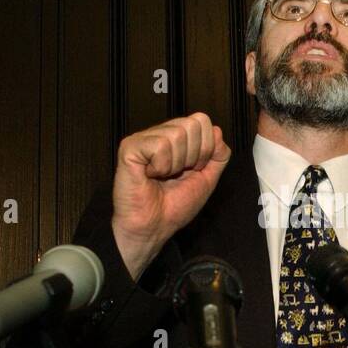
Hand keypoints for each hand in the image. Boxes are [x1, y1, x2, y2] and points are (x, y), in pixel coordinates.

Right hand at [110, 112, 231, 279]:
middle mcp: (160, 133)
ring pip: (177, 134)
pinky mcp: (130, 147)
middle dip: (193, 156)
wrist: (154, 227)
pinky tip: (150, 175)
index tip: (193, 169)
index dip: (206, 148)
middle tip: (177, 174)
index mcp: (177, 138)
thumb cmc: (175, 206)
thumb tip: (217, 131)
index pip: (202, 121)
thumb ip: (218, 155)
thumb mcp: (207, 178)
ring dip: (176, 164)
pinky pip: (160, 146)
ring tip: (162, 176)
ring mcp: (144, 139)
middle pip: (193, 123)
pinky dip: (161, 166)